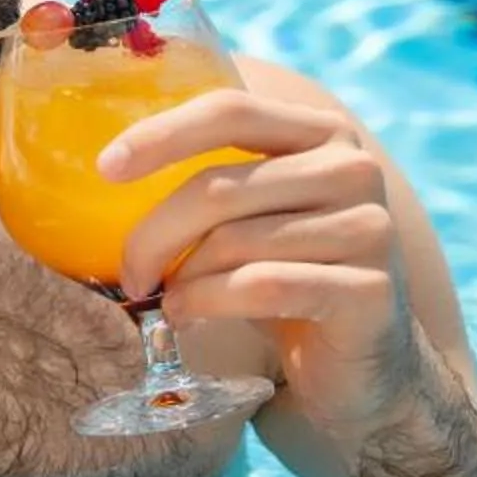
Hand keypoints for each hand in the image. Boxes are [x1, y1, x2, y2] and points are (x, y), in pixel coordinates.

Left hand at [100, 87, 419, 429]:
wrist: (362, 364)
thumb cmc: (288, 278)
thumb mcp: (255, 217)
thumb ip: (216, 182)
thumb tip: (111, 170)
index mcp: (322, 132)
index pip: (231, 111)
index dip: (162, 134)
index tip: (106, 167)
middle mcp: (354, 169)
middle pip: (220, 188)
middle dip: (154, 234)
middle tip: (129, 273)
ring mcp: (369, 229)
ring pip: (234, 243)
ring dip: (181, 280)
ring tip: (167, 302)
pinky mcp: (369, 290)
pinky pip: (261, 287)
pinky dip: (209, 303)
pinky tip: (188, 316)